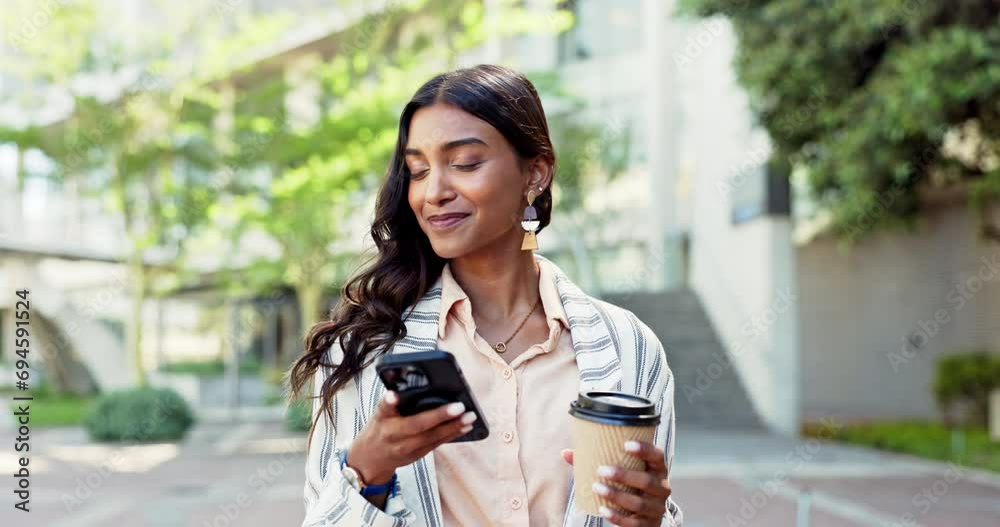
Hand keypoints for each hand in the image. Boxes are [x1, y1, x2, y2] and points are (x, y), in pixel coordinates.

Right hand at [348, 391, 476, 484]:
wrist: (371, 459)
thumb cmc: (379, 428)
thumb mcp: (380, 413)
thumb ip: (392, 403)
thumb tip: (410, 388)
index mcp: (383, 419)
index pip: (384, 408)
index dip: (389, 401)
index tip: (393, 395)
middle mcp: (394, 434)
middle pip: (417, 425)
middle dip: (440, 416)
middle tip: (459, 407)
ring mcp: (406, 448)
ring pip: (432, 437)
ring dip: (453, 428)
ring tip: (469, 418)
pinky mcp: (417, 455)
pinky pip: (436, 444)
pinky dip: (452, 435)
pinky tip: (464, 427)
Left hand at [561, 441, 671, 526]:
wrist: (645, 514)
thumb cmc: (630, 484)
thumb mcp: (622, 471)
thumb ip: (596, 461)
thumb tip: (566, 453)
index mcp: (657, 469)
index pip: (657, 455)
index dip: (644, 449)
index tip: (625, 444)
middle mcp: (662, 487)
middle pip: (646, 481)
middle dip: (624, 475)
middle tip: (601, 470)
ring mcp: (656, 507)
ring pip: (639, 503)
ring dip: (617, 496)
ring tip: (597, 488)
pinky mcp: (648, 524)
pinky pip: (633, 522)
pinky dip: (617, 516)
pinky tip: (602, 510)